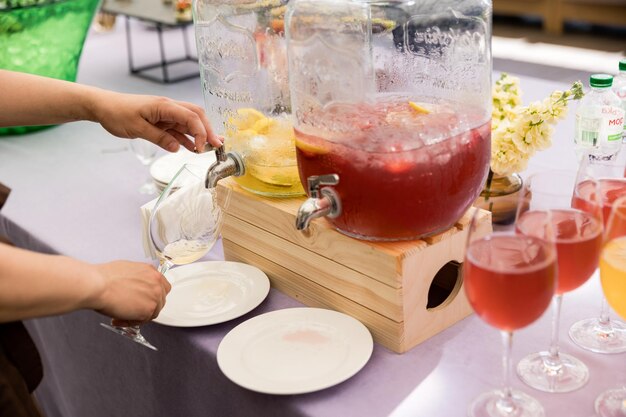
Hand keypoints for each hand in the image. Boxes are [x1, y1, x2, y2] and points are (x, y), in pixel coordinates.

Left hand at [91, 91, 221, 152]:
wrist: (102, 106)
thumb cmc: (117, 113)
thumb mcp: (136, 128)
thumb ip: (159, 138)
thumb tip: (177, 148)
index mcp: (164, 106)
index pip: (190, 116)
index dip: (200, 131)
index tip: (202, 147)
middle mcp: (168, 108)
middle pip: (196, 116)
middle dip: (208, 130)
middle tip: (217, 145)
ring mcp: (165, 114)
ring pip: (189, 123)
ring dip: (199, 134)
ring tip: (209, 148)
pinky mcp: (161, 121)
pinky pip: (178, 129)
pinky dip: (186, 138)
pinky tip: (192, 148)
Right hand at [91, 261, 170, 324]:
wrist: (98, 285)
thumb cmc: (105, 278)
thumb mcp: (127, 270)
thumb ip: (138, 278)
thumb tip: (137, 286)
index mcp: (151, 272)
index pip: (162, 286)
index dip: (153, 295)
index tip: (145, 300)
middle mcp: (156, 283)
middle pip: (160, 300)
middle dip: (146, 306)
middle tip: (133, 310)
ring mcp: (154, 296)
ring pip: (153, 312)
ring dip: (138, 316)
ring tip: (121, 315)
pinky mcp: (148, 310)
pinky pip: (143, 321)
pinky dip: (131, 322)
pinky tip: (118, 319)